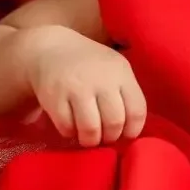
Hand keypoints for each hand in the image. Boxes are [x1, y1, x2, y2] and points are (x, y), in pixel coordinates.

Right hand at [17, 25, 146, 146]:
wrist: (53, 49)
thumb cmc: (90, 65)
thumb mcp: (115, 69)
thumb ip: (125, 95)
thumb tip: (130, 131)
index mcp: (121, 73)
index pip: (137, 111)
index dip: (132, 130)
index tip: (125, 133)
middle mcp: (101, 79)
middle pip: (114, 123)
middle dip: (110, 137)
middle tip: (104, 136)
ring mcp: (77, 88)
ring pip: (91, 129)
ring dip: (91, 140)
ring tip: (88, 136)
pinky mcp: (54, 97)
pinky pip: (67, 127)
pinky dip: (70, 133)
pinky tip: (71, 125)